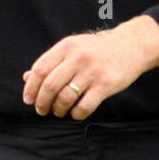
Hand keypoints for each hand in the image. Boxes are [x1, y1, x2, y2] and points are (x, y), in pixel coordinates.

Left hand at [21, 16, 158, 119]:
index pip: (40, 69)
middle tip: (41, 110)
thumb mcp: (72, 48)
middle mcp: (77, 57)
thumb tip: (27, 78)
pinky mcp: (106, 85)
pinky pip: (84, 106)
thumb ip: (50, 62)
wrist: (131, 45)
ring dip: (58, 109)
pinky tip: (75, 112)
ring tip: (59, 111)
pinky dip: (76, 113)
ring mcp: (92, 71)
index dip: (30, 87)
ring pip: (65, 97)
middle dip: (42, 102)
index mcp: (66, 46)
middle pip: (50, 85)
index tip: (28, 99)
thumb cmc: (97, 49)